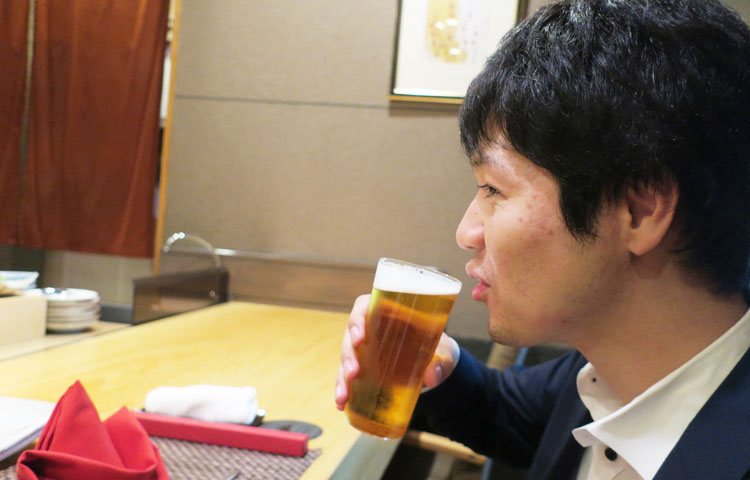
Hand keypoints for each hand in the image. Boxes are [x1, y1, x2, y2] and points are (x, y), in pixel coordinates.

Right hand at [334, 294, 460, 410]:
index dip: (357, 319)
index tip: (360, 336)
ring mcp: (364, 349)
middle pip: (350, 336)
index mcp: (385, 313)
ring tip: (344, 396)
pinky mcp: (363, 368)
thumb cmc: (435, 347)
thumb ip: (441, 362)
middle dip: (348, 355)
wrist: (435, 361)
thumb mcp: (442, 351)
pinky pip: (347, 376)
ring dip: (341, 376)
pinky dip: (342, 389)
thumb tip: (432, 377)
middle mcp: (370, 329)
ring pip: (345, 358)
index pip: (363, 307)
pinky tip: (341, 404)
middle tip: (354, 372)